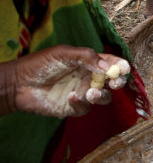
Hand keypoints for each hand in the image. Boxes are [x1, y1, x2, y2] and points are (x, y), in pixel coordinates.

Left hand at [7, 45, 129, 117]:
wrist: (19, 84)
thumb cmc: (40, 64)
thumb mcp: (63, 53)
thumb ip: (86, 57)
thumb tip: (108, 66)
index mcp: (89, 62)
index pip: (111, 63)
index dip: (120, 65)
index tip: (124, 68)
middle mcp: (90, 78)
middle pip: (112, 82)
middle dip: (118, 82)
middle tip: (115, 82)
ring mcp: (83, 93)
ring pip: (103, 97)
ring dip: (101, 96)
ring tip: (90, 93)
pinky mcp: (74, 108)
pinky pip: (85, 109)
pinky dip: (81, 103)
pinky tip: (70, 97)